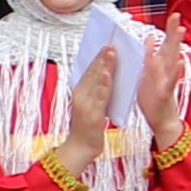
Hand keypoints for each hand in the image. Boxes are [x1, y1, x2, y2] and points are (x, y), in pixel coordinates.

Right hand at [56, 44, 124, 185]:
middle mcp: (80, 95)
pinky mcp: (91, 114)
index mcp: (79, 91)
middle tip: (110, 42)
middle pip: (92, 73)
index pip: (89, 70)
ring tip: (111, 52)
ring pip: (95, 81)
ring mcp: (85, 104)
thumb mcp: (91, 104)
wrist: (81, 148)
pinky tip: (108, 75)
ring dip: (103, 66)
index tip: (106, 43)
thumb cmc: (88, 127)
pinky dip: (103, 84)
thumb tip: (104, 74)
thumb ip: (96, 90)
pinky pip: (99, 97)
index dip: (98, 57)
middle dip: (102, 57)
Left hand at [139, 26, 190, 145]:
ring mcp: (167, 81)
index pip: (165, 45)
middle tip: (177, 17)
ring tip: (180, 32)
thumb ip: (150, 57)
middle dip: (174, 32)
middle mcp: (166, 71)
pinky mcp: (165, 92)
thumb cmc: (153, 98)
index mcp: (160, 67)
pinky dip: (175, 71)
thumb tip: (148, 39)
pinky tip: (178, 62)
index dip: (169, 30)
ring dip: (176, 46)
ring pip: (172, 61)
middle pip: (171, 48)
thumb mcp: (148, 75)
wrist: (161, 121)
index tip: (174, 15)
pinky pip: (171, 80)